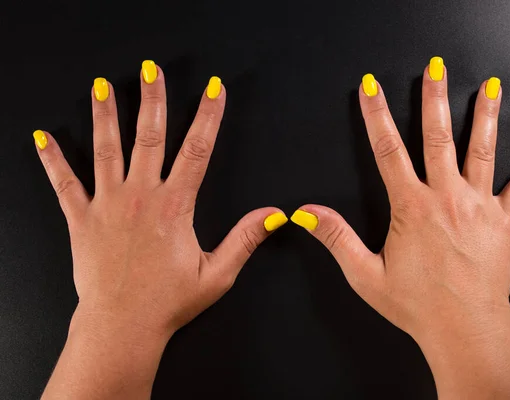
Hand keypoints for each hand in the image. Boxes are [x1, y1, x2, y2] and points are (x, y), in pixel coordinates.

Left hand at [37, 61, 287, 398]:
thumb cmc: (168, 302)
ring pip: (107, 149)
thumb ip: (245, 239)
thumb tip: (274, 214)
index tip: (214, 89)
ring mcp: (107, 204)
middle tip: (151, 70)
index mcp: (174, 206)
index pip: (197, 149)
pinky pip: (64, 183)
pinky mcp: (81, 219)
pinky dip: (53, 159)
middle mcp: (140, 196)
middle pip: (149, 136)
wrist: (122, 326)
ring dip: (106, 115)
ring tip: (103, 86)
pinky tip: (42, 137)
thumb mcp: (217, 274)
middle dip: (152, 99)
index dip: (208, 116)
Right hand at [291, 58, 509, 397]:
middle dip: (433, 98)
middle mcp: (447, 199)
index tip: (370, 88)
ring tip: (488, 87)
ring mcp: (479, 207)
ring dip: (484, 116)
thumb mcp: (365, 275)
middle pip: (437, 138)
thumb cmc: (417, 306)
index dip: (376, 115)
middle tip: (433, 68)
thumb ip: (337, 238)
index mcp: (412, 208)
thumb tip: (308, 213)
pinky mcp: (503, 221)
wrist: (464, 330)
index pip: (388, 150)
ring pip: (481, 151)